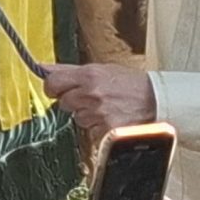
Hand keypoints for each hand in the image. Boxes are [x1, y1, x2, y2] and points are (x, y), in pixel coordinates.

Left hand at [42, 62, 156, 137]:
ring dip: (88, 116)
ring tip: (107, 108)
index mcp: (89, 75)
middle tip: (92, 98)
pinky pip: (91, 132)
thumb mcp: (101, 69)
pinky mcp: (106, 130)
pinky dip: (99, 128)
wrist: (158, 100)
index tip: (58, 89)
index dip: (53, 88)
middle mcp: (91, 93)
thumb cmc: (130, 84)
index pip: (52, 83)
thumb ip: (69, 70)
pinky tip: (112, 118)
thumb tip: (42, 67)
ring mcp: (99, 113)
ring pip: (78, 118)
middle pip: (64, 103)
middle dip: (74, 102)